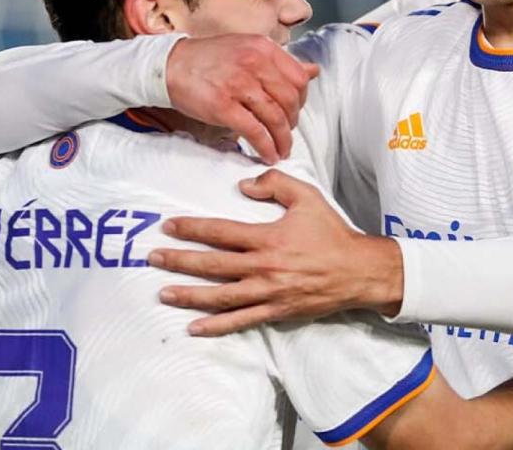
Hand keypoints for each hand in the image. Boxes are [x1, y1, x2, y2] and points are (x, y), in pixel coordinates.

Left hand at [148, 169, 401, 335]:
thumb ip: (274, 184)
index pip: (220, 232)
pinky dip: (216, 326)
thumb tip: (243, 185)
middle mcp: (264, 267)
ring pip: (221, 297)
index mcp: (268, 238)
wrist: (359, 271)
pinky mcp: (276, 311)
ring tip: (164, 293)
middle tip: (153, 259)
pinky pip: (241, 321)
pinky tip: (194, 328)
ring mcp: (268, 293)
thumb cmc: (332, 233)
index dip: (192, 229)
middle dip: (180, 261)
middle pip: (213, 266)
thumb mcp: (307, 197)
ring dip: (189, 296)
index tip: (168, 227)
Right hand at [166, 35, 319, 163]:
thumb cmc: (208, 60)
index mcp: (263, 48)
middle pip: (290, 100)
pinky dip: (265, 147)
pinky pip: (254, 131)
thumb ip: (280, 63)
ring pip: (275, 118)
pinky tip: (267, 154)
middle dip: (293, 123)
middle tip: (287, 134)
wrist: (170, 65)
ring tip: (281, 150)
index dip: (302, 100)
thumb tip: (313, 71)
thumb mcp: (248, 50)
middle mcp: (254, 63)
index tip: (295, 112)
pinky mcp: (223, 106)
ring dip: (282, 140)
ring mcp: (239, 84)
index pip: (299, 78)